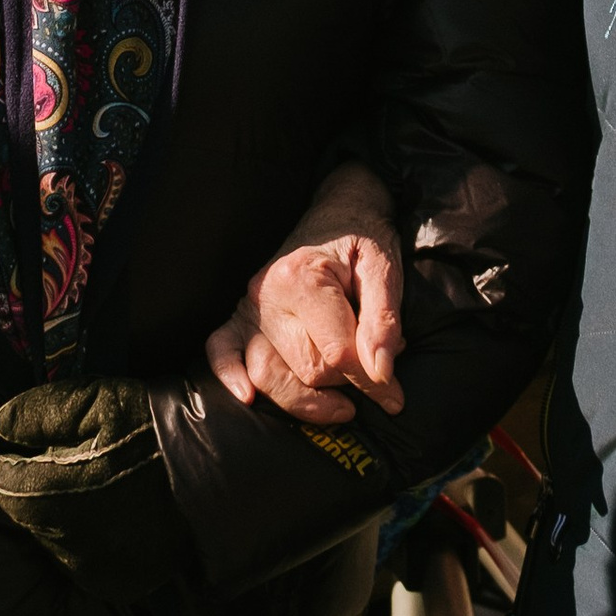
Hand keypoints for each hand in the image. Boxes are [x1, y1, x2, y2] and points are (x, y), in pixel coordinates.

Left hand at [0, 376, 188, 590]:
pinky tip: (111, 514)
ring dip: (61, 515)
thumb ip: (38, 413)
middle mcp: (65, 540)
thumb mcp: (96, 400)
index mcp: (52, 494)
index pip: (2, 484)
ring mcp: (91, 567)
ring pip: (53, 539)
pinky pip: (84, 561)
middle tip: (67, 463)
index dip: (9, 463)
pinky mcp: (115, 582)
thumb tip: (0, 425)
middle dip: (36, 488)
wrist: (216, 472)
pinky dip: (88, 540)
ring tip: (94, 487)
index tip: (22, 450)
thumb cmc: (153, 430)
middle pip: (26, 513)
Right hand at [207, 160, 403, 427]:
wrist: (339, 211)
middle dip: (345, 383)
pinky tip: (248, 397)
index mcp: (305, 277)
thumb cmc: (364, 241)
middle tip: (374, 377)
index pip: (337, 353)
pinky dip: (229, 376)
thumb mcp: (385, 270)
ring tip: (341, 405)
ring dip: (306, 400)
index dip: (371, 383)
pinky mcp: (238, 314)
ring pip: (266, 373)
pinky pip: (220, 349)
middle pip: (305, 367)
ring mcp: (248, 305)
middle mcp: (268, 293)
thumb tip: (381, 374)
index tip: (395, 399)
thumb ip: (384, 321)